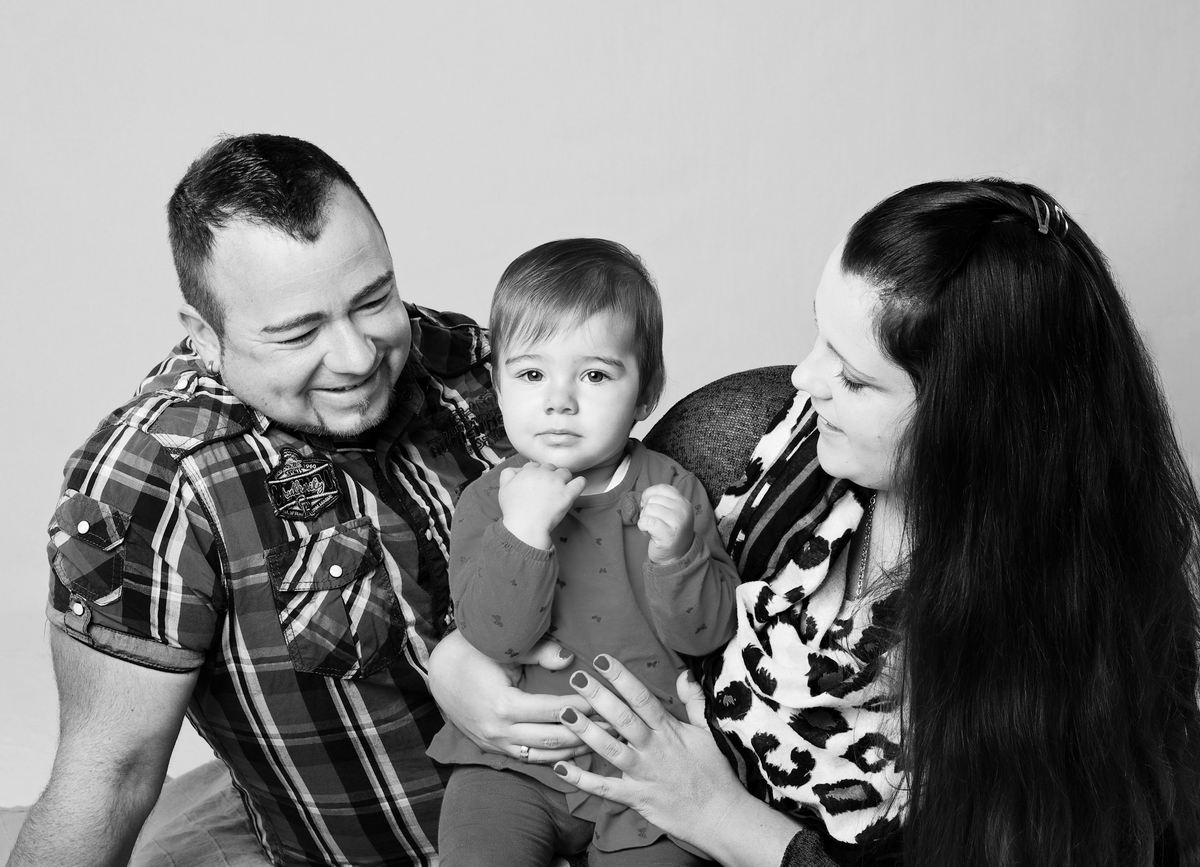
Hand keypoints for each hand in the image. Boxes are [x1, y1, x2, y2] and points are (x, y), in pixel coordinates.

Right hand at [428, 630, 591, 763]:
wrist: (437, 672)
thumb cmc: (471, 652)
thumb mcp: (502, 647)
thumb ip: (537, 652)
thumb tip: (569, 658)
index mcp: (503, 705)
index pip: (555, 710)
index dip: (584, 707)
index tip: (607, 700)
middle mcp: (499, 731)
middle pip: (554, 739)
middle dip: (587, 733)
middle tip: (616, 725)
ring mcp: (495, 743)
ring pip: (543, 755)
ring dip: (574, 749)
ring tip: (603, 740)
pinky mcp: (493, 747)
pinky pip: (528, 758)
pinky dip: (554, 757)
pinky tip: (574, 751)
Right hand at [498, 462, 586, 548]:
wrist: (525, 526)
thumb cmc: (514, 510)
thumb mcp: (504, 488)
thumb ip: (508, 474)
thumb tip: (517, 469)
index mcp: (529, 471)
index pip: (535, 465)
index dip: (536, 474)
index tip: (537, 483)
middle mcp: (544, 473)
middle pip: (550, 467)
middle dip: (549, 475)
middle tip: (547, 488)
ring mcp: (557, 483)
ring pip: (565, 472)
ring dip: (563, 478)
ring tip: (560, 489)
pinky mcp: (568, 494)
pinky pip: (580, 482)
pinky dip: (580, 483)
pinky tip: (577, 486)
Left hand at [552, 654, 739, 846]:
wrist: (721, 816)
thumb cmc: (716, 772)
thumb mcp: (709, 732)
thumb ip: (694, 702)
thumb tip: (685, 674)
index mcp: (669, 730)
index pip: (642, 698)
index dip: (621, 678)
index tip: (602, 660)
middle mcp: (653, 749)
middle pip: (622, 718)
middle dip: (598, 697)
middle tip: (576, 679)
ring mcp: (643, 774)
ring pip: (609, 749)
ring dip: (585, 731)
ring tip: (564, 714)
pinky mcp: (636, 798)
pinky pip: (605, 789)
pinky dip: (582, 779)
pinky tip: (561, 768)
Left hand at [637, 483, 695, 562]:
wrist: (676, 556)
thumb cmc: (670, 532)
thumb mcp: (671, 512)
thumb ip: (662, 500)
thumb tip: (644, 497)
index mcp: (684, 502)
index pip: (663, 488)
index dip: (650, 495)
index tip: (648, 506)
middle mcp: (683, 510)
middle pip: (653, 499)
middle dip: (646, 510)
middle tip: (652, 521)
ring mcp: (677, 522)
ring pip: (649, 509)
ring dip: (645, 519)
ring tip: (652, 528)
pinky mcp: (668, 534)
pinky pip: (647, 522)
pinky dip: (643, 527)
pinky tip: (648, 532)